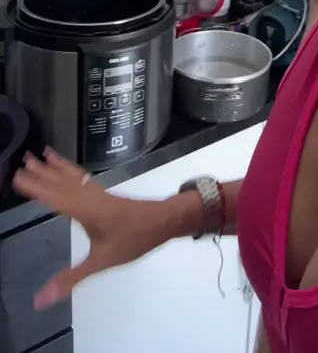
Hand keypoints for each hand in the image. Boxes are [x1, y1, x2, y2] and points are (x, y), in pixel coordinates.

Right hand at [13, 148, 183, 309]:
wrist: (163, 221)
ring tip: (39, 155)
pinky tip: (67, 169)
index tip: (17, 176)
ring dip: (54, 168)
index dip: (35, 187)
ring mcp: (98, 193)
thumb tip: (41, 298)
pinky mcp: (105, 194)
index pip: (53, 196)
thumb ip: (71, 279)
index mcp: (85, 209)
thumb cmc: (133, 239)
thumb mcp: (101, 261)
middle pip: (61, 182)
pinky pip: (82, 178)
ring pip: (72, 177)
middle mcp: (89, 196)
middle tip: (22, 161)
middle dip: (41, 172)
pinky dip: (70, 170)